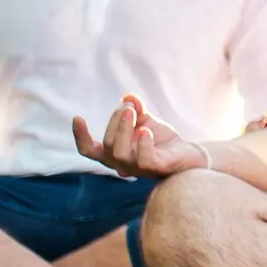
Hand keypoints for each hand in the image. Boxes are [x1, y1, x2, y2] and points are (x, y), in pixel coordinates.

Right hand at [72, 94, 210, 178]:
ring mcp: (137, 169)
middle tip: (128, 107)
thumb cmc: (161, 140)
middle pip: (107, 144)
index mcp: (114, 154)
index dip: (80, 136)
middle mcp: (122, 164)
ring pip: (119, 153)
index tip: (77, 117)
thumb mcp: (145, 121)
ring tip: (131, 111)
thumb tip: (127, 97)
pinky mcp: (156, 168)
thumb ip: (135, 110)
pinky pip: (144, 160)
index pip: (90, 150)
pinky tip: (146, 130)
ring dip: (123, 129)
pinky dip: (143, 144)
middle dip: (115, 121)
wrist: (189, 154)